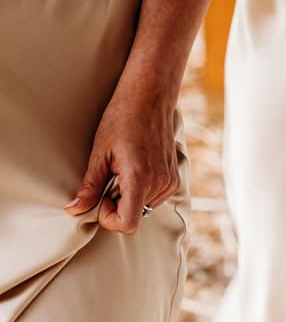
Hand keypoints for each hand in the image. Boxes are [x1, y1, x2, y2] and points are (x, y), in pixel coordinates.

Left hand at [65, 82, 179, 234]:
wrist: (150, 97)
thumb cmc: (122, 119)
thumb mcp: (100, 153)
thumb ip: (89, 187)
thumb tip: (74, 210)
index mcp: (139, 178)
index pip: (128, 224)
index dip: (109, 219)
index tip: (101, 199)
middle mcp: (160, 183)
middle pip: (134, 217)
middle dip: (117, 205)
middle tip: (110, 177)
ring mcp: (170, 182)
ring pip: (143, 208)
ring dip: (129, 197)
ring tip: (123, 169)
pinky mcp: (174, 178)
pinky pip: (154, 198)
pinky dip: (141, 190)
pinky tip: (136, 167)